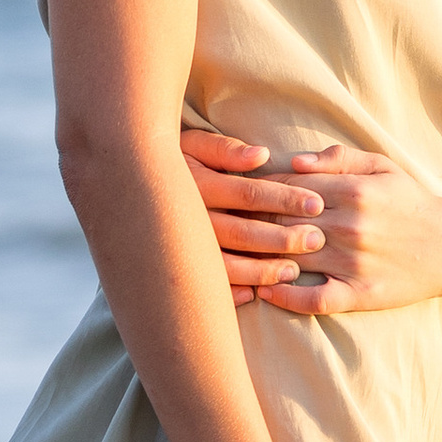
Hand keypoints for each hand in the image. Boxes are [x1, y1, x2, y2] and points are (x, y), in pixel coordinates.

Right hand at [183, 127, 328, 288]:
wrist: (124, 188)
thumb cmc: (171, 161)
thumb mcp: (192, 145)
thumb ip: (224, 149)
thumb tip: (262, 156)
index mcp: (196, 184)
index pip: (248, 193)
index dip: (284, 198)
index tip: (316, 203)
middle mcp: (186, 218)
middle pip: (241, 232)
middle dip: (281, 238)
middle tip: (316, 240)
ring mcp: (178, 246)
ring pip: (223, 264)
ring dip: (260, 270)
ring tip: (293, 271)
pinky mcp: (173, 267)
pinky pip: (202, 284)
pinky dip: (227, 292)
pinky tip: (253, 295)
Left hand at [252, 147, 441, 314]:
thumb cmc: (410, 203)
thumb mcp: (381, 166)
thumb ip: (338, 158)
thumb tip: (294, 163)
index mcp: (352, 190)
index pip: (287, 188)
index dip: (257, 192)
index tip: (238, 195)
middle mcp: (350, 225)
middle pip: (281, 223)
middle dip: (248, 224)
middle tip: (222, 226)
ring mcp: (354, 262)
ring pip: (291, 260)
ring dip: (258, 260)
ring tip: (233, 259)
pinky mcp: (360, 293)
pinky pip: (314, 299)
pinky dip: (286, 297)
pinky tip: (266, 292)